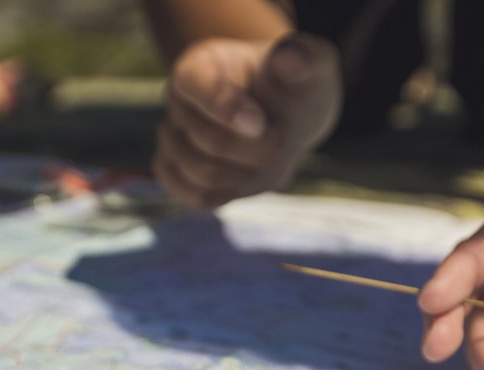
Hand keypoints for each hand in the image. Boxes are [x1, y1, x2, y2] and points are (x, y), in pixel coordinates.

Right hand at [153, 33, 341, 207]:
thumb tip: (288, 59)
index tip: (261, 124)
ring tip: (269, 158)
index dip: (228, 108)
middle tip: (282, 140)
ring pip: (201, 173)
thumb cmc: (293, 86)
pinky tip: (247, 180)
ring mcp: (175, 140)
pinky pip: (193, 197)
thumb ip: (303, 58)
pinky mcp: (180, 173)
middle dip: (255, 150)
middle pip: (208, 140)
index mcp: (200, 66)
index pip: (195, 85)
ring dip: (246, 175)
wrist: (284, 114)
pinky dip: (226, 196)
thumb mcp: (309, 64)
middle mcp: (179, 103)